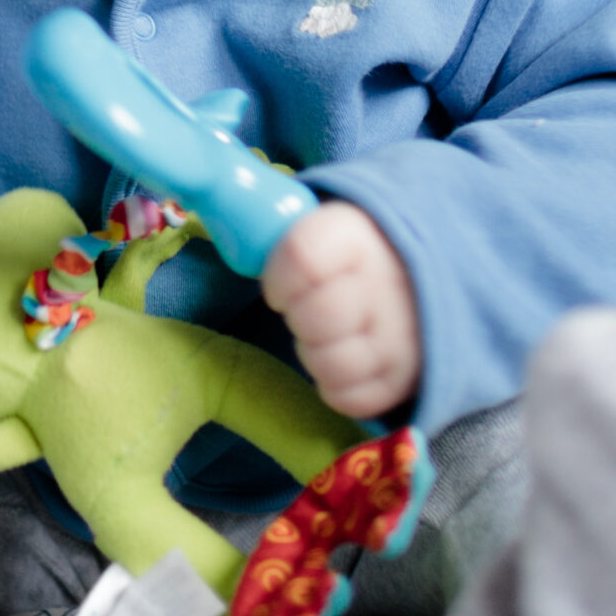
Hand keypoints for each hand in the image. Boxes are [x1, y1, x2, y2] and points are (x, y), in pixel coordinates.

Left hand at [261, 202, 421, 417]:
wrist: (410, 278)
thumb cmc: (340, 256)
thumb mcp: (312, 226)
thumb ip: (263, 229)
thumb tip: (205, 217)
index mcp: (356, 235)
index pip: (302, 259)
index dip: (280, 279)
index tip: (281, 287)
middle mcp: (388, 284)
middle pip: (317, 318)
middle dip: (299, 317)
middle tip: (304, 310)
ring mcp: (401, 336)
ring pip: (331, 364)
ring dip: (315, 353)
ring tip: (323, 335)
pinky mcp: (403, 378)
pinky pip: (348, 398)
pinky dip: (334, 385)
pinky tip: (338, 359)